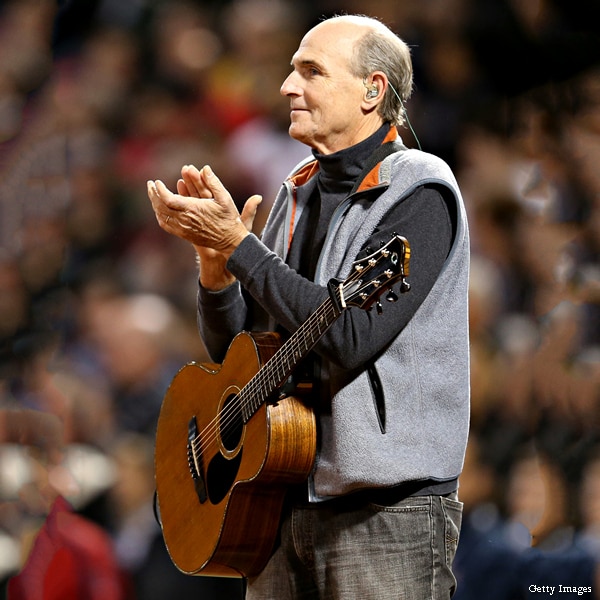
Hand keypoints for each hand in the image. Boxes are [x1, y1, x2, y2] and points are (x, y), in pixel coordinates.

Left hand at [147, 165, 261, 257]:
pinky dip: (159, 215)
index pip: (168, 199)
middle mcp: (185, 220)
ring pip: (162, 216)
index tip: (157, 182)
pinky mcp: (184, 234)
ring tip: (152, 194)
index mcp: (193, 209)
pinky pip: (166, 225)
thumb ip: (214, 182)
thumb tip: (205, 168)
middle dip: (153, 194)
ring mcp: (183, 229)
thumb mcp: (225, 198)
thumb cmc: (229, 218)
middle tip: (150, 184)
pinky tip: (159, 209)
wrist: (230, 241)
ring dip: (155, 204)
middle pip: (161, 207)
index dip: (160, 190)